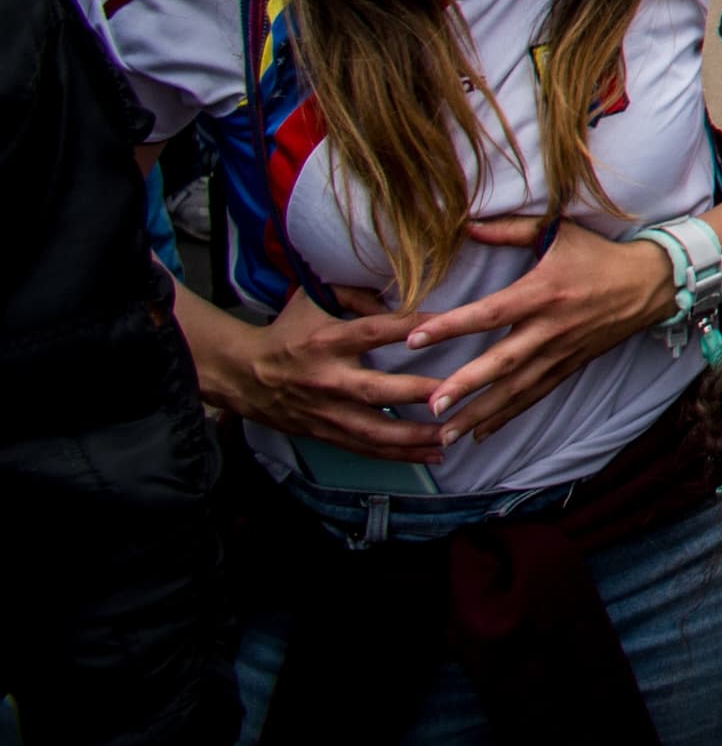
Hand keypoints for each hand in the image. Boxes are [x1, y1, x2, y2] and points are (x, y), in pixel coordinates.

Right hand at [215, 291, 451, 458]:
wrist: (242, 374)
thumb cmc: (287, 331)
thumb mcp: (313, 300)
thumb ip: (355, 293)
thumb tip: (397, 290)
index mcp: (327, 341)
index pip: (374, 331)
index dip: (409, 326)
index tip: (447, 323)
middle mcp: (328, 379)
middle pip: (376, 390)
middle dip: (415, 394)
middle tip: (454, 393)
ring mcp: (326, 412)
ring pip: (373, 431)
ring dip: (413, 436)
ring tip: (450, 435)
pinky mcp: (324, 433)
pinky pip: (365, 448)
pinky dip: (398, 455)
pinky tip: (430, 455)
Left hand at [385, 216, 671, 438]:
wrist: (650, 283)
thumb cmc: (598, 254)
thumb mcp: (559, 231)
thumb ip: (511, 228)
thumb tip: (465, 225)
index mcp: (543, 292)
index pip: (490, 312)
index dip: (453, 325)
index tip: (415, 339)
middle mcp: (550, 328)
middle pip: (502, 361)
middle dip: (466, 385)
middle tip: (432, 406)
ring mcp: (560, 352)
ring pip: (516, 388)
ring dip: (480, 413)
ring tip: (445, 436)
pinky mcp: (569, 367)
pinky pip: (534, 395)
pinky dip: (507, 416)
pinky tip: (480, 433)